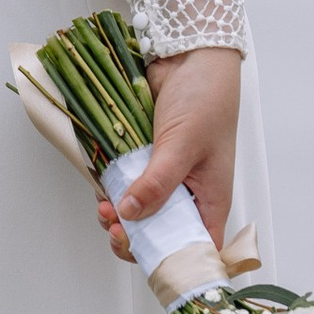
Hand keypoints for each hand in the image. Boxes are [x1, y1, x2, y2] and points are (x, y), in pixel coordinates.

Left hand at [99, 44, 240, 258]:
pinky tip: (102, 188)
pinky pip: (127, 184)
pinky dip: (113, 191)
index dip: (171, 258)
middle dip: (135, 237)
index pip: (196, 246)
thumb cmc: (206, 98)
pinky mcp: (145, 158)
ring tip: (104, 206)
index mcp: (211, 199)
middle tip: (114, 227)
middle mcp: (190, 192)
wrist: (191, 54)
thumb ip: (158, 182)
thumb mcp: (184, 144)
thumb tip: (131, 214)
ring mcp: (166, 175)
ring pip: (140, 211)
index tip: (141, 253)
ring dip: (119, 215)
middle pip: (162, 233)